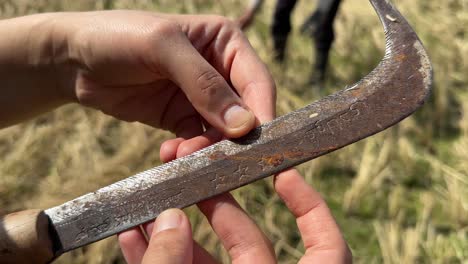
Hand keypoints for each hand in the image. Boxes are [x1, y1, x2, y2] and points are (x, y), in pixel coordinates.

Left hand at [0, 11, 274, 136]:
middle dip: (232, 138)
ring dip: (207, 150)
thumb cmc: (118, 38)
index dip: (261, 112)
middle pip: (243, 111)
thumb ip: (203, 84)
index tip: (259, 144)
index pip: (256, 80)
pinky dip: (188, 154)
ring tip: (182, 155)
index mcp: (224, 42)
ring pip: (221, 133)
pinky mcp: (181, 119)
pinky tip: (170, 155)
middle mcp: (219, 70)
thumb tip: (244, 124)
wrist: (74, 60)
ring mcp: (201, 98)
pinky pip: (196, 143)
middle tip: (217, 159)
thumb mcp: (162, 48)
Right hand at [119, 169, 351, 262]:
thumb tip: (171, 221)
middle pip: (250, 241)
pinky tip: (132, 235)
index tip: (283, 173)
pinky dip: (156, 259)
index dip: (311, 207)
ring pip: (206, 260)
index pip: (327, 248)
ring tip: (152, 197)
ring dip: (175, 230)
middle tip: (190, 169)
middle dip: (216, 201)